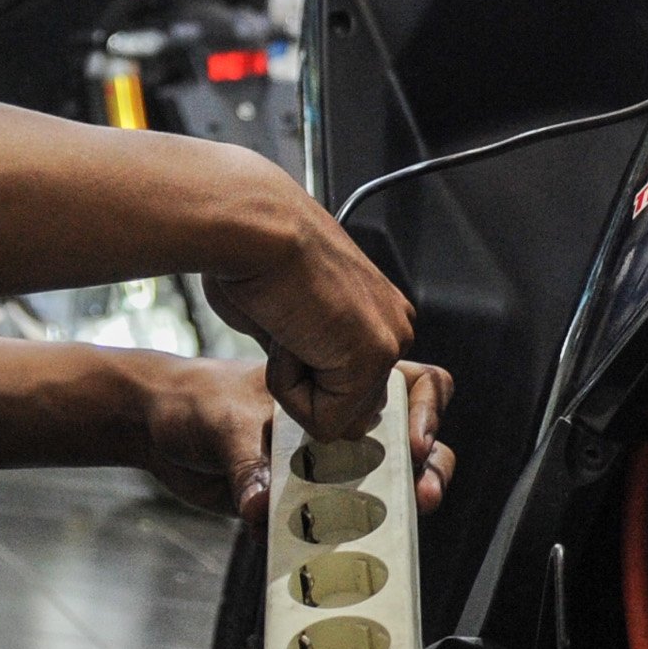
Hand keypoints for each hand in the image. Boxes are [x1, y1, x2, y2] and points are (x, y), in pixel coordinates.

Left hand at [130, 354, 458, 518]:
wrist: (154, 429)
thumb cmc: (192, 401)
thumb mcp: (222, 424)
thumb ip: (247, 466)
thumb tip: (261, 507)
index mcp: (339, 385)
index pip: (411, 386)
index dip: (426, 413)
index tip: (412, 446)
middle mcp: (342, 425)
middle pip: (411, 444)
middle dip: (429, 469)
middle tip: (423, 497)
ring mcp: (327, 466)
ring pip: (384, 488)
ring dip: (396, 511)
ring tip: (396, 534)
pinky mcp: (304, 503)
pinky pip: (337, 526)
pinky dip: (343, 542)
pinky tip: (336, 560)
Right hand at [192, 163, 415, 439]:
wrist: (252, 228)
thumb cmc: (253, 257)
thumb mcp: (285, 320)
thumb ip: (306, 358)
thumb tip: (309, 399)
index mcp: (379, 312)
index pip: (349, 389)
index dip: (303, 376)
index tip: (285, 328)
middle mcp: (395, 326)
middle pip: (347, 409)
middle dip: (304, 385)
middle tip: (283, 327)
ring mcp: (390, 343)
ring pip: (334, 418)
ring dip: (294, 386)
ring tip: (284, 325)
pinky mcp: (373, 360)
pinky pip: (322, 419)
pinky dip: (288, 387)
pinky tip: (288, 332)